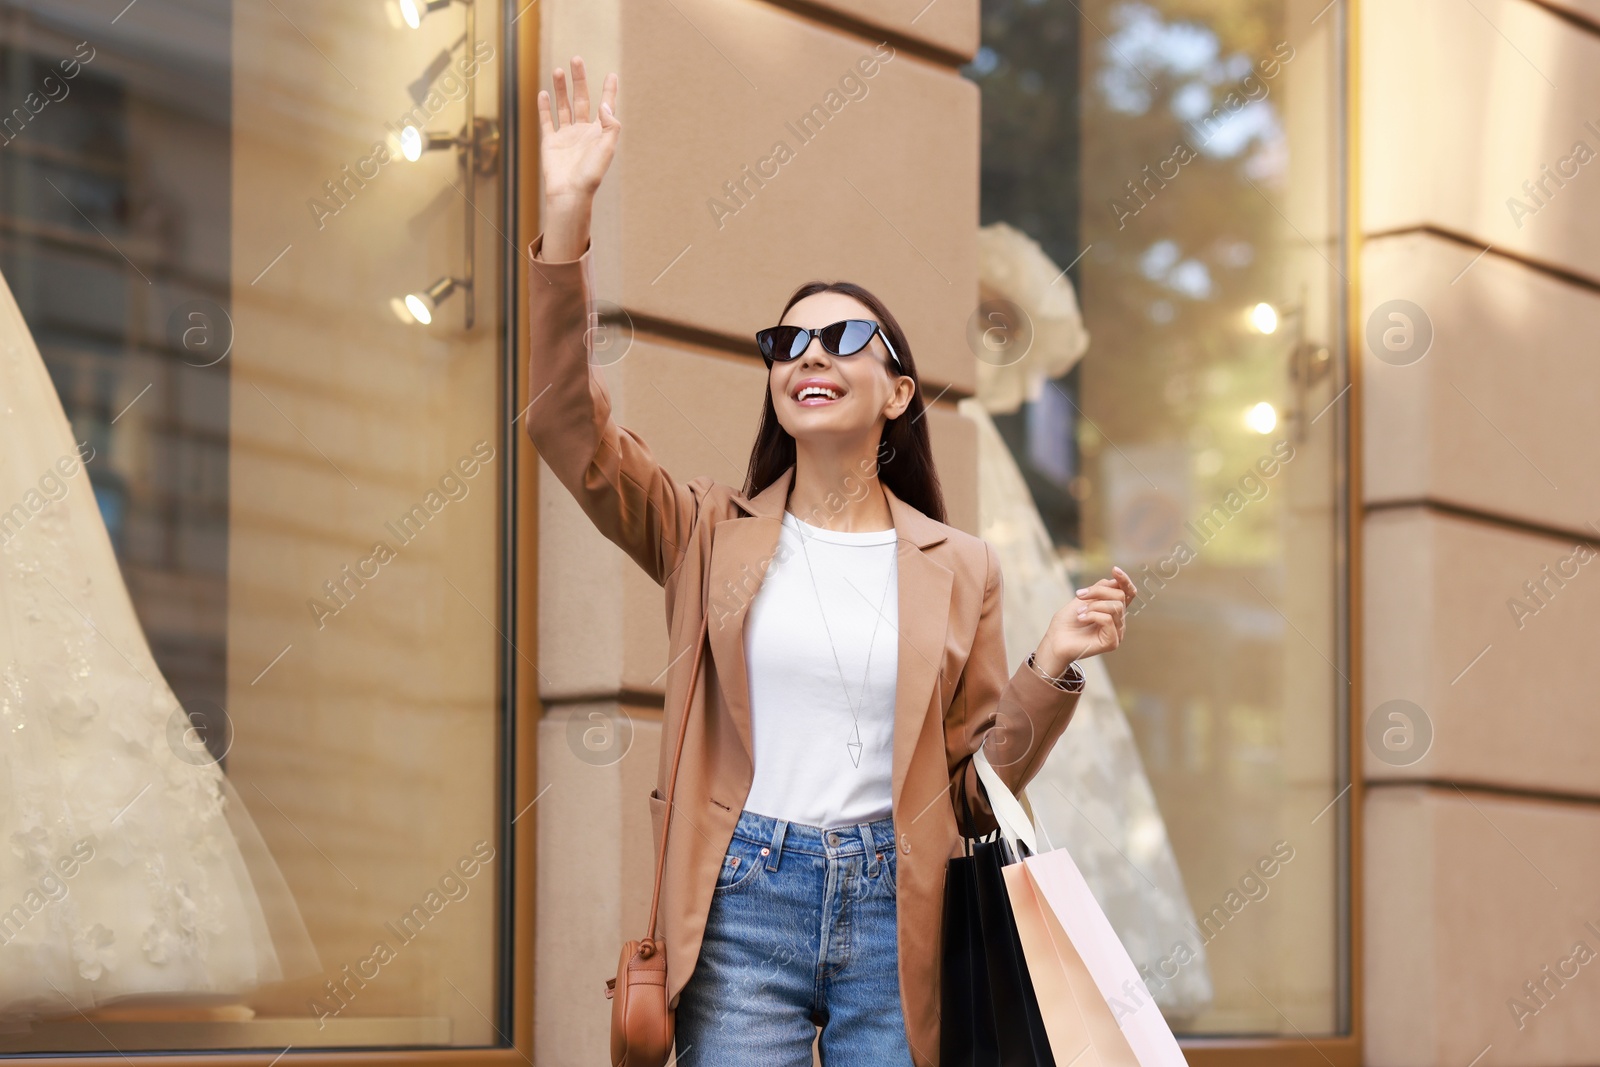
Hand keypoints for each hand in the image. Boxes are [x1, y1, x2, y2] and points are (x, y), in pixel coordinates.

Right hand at [537, 56, 619, 205]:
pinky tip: (544, 93)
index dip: (609, 91)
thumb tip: (605, 104)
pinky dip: (545, 107)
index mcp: (599, 133)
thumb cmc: (591, 173)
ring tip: (559, 70)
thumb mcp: (607, 147)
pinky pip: (547, 121)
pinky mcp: (551, 142)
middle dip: (579, 80)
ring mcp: (566, 136)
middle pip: (581, 99)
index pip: (605, 106)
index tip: (611, 75)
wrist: (570, 192)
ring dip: (561, 88)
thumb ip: (610, 124)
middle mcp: (583, 132)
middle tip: (576, 59)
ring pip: (564, 106)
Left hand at [1034, 565, 1136, 672]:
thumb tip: (1114, 581)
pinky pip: (1108, 620)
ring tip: (1079, 612)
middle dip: (1098, 592)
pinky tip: (1081, 619)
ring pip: (1115, 607)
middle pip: (1120, 596)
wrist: (1054, 641)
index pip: (1127, 593)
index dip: (1124, 580)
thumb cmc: (1066, 622)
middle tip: (1078, 595)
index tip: (1115, 569)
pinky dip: (1092, 615)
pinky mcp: (1112, 642)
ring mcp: (1117, 632)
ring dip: (1093, 605)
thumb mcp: (1082, 599)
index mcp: (1112, 610)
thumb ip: (1098, 590)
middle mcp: (1118, 621)